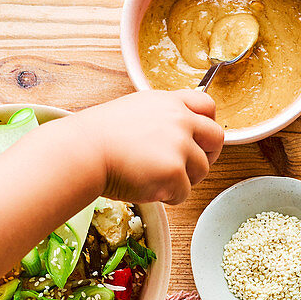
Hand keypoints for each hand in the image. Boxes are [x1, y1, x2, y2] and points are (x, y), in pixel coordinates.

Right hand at [74, 89, 223, 203]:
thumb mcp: (136, 111)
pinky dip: (168, 197)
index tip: (200, 140)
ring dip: (184, 180)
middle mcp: (180, 119)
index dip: (207, 125)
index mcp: (169, 102)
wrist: (84, 151)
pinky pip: (185, 193)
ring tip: (156, 180)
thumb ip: (162, 118)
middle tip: (188, 168)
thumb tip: (179, 133)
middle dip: (207, 156)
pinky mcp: (175, 171)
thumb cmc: (100, 138)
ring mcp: (180, 145)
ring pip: (202, 170)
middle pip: (216, 138)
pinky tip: (147, 188)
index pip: (207, 105)